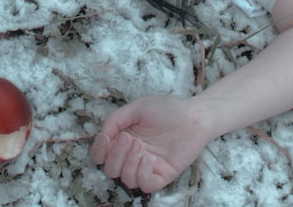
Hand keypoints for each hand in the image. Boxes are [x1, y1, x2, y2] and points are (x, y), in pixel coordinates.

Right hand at [90, 94, 211, 192]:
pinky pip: (145, 185)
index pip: (101, 155)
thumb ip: (115, 120)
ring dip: (128, 163)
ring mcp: (148, 167)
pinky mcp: (163, 175)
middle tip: (128, 138)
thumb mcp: (136, 108)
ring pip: (126, 179)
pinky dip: (142, 174)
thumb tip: (102, 137)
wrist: (194, 115)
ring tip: (141, 145)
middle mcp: (133, 156)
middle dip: (115, 155)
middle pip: (111, 169)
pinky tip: (147, 159)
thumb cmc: (167, 109)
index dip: (99, 150)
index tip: (106, 138)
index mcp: (124, 140)